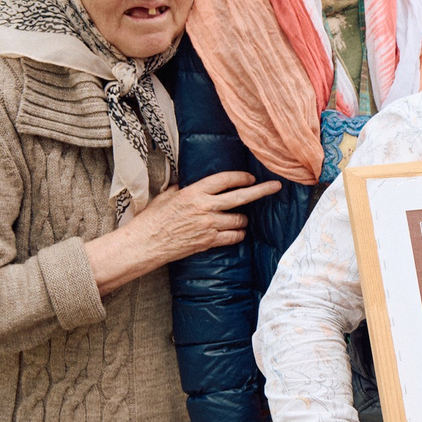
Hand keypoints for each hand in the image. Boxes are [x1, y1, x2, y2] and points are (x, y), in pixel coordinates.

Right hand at [87, 171, 282, 294]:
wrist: (145, 244)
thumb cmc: (152, 219)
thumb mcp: (166, 196)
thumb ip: (183, 188)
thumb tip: (190, 182)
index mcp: (194, 192)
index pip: (225, 180)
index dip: (241, 177)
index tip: (250, 177)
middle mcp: (204, 207)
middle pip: (241, 196)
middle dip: (261, 190)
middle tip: (276, 186)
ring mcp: (208, 226)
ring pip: (240, 219)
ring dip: (243, 219)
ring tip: (238, 218)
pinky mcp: (209, 242)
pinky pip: (234, 237)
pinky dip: (237, 234)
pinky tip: (234, 231)